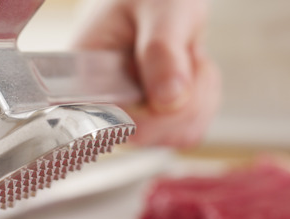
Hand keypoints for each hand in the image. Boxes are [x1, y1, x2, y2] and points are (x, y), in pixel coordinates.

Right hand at [73, 0, 220, 147]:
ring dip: (198, 97)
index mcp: (86, 76)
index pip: (110, 124)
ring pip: (176, 136)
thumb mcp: (162, 10)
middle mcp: (103, 105)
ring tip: (187, 57)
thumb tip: (169, 101)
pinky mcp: (155, 124)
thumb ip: (162, 51)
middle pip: (149, 135)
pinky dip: (203, 102)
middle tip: (185, 53)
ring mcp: (130, 118)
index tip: (175, 82)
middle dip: (183, 97)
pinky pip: (190, 132)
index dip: (151, 115)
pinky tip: (192, 73)